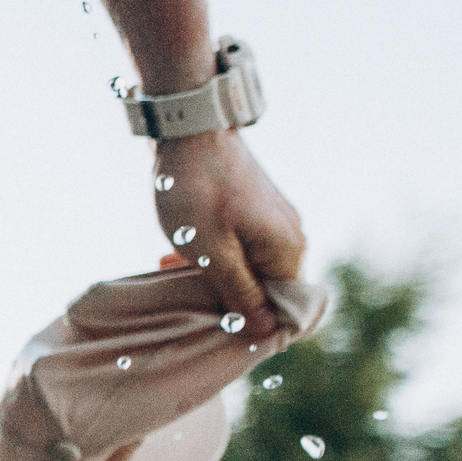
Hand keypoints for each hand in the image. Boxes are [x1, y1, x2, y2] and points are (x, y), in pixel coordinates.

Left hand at [150, 127, 305, 332]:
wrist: (191, 130)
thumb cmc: (199, 192)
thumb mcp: (212, 253)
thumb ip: (238, 293)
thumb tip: (264, 330)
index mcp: (289, 251)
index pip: (283, 307)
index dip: (250, 321)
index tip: (212, 320)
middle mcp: (292, 237)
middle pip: (263, 288)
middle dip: (223, 296)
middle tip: (182, 289)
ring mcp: (275, 221)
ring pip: (246, 267)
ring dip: (210, 275)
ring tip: (170, 265)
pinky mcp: (256, 210)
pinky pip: (239, 247)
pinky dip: (211, 254)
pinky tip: (176, 253)